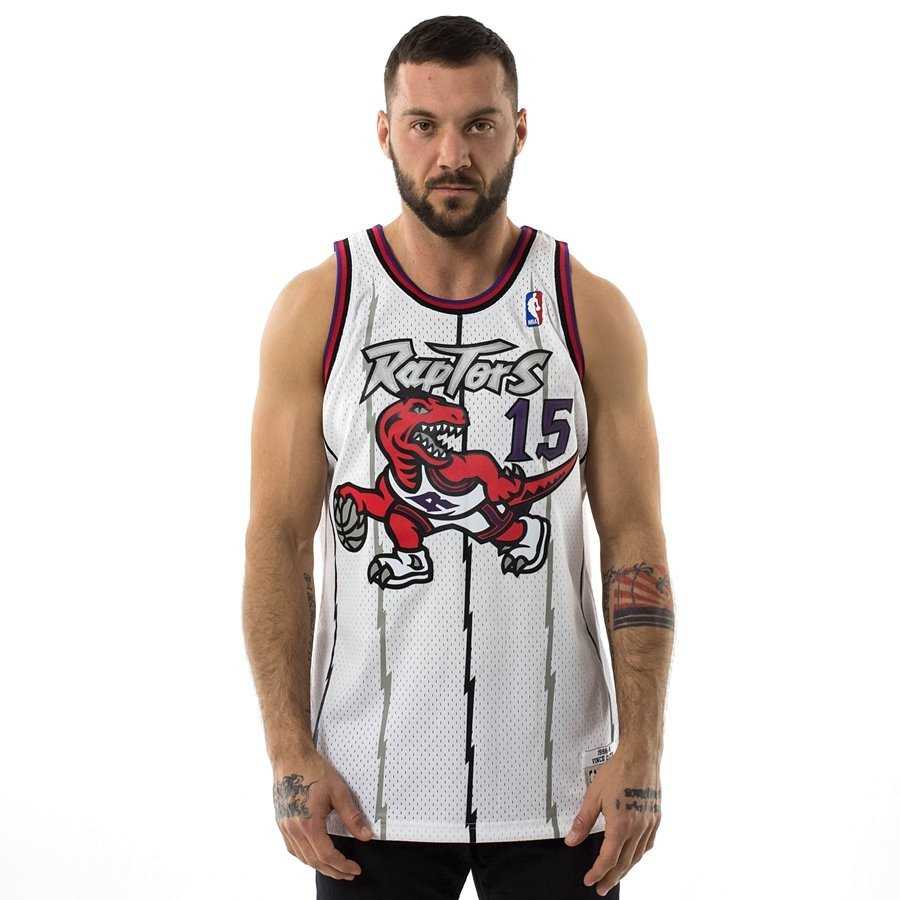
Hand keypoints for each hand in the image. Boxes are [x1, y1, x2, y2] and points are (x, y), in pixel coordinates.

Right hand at [272, 751, 373, 880]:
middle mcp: (294, 829)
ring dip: (319, 866)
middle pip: (314, 861)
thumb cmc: (313, 770)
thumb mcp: (338, 791)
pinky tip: (314, 855)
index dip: (342, 865)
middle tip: (348, 873)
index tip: (354, 868)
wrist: (290, 758)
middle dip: (333, 871)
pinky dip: (305, 857)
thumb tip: (365, 835)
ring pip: (302, 857)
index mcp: (309, 823)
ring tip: (335, 868)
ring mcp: (285, 827)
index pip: (327, 855)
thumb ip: (352, 816)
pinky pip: (293, 848)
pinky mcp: (281, 822)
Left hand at [563, 750, 661, 895]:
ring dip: (625, 870)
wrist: (640, 757)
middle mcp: (637, 829)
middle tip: (601, 887)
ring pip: (637, 856)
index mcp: (621, 826)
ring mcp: (649, 824)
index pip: (608, 859)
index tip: (589, 880)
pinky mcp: (655, 818)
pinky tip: (633, 856)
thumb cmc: (618, 772)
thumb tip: (572, 840)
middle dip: (611, 878)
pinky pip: (648, 844)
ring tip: (615, 876)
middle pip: (623, 863)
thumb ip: (583, 822)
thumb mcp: (593, 796)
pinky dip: (639, 855)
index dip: (597, 872)